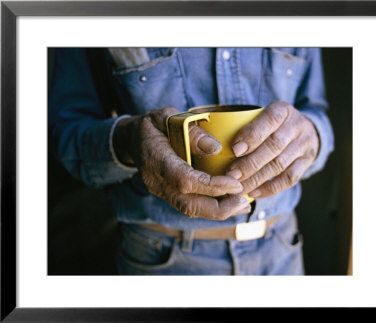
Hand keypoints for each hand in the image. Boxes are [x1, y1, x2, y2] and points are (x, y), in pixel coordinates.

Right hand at [113, 107, 249, 219]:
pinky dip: (210, 207)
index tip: (235, 184)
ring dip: (217, 211)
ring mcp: (160, 190)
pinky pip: (189, 206)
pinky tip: (229, 203)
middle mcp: (156, 180)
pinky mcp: (167, 194)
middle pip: (187, 204)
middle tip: (243, 202)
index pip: (184, 180)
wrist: (132, 138)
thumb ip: (191, 131)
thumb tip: (216, 149)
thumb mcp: (168, 116)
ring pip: (189, 210)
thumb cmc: (153, 125)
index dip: (211, 186)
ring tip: (242, 205)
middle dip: (218, 208)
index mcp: (155, 158)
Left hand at [226, 101, 318, 197]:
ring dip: (257, 178)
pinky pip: (289, 179)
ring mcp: (304, 145)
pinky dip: (270, 188)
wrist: (306, 131)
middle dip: (250, 163)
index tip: (234, 149)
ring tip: (238, 187)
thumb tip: (215, 145)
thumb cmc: (272, 125)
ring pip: (280, 164)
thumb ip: (244, 125)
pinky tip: (254, 193)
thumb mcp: (263, 116)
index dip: (252, 135)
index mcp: (282, 110)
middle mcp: (296, 126)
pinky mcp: (306, 163)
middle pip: (274, 146)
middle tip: (231, 175)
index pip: (269, 120)